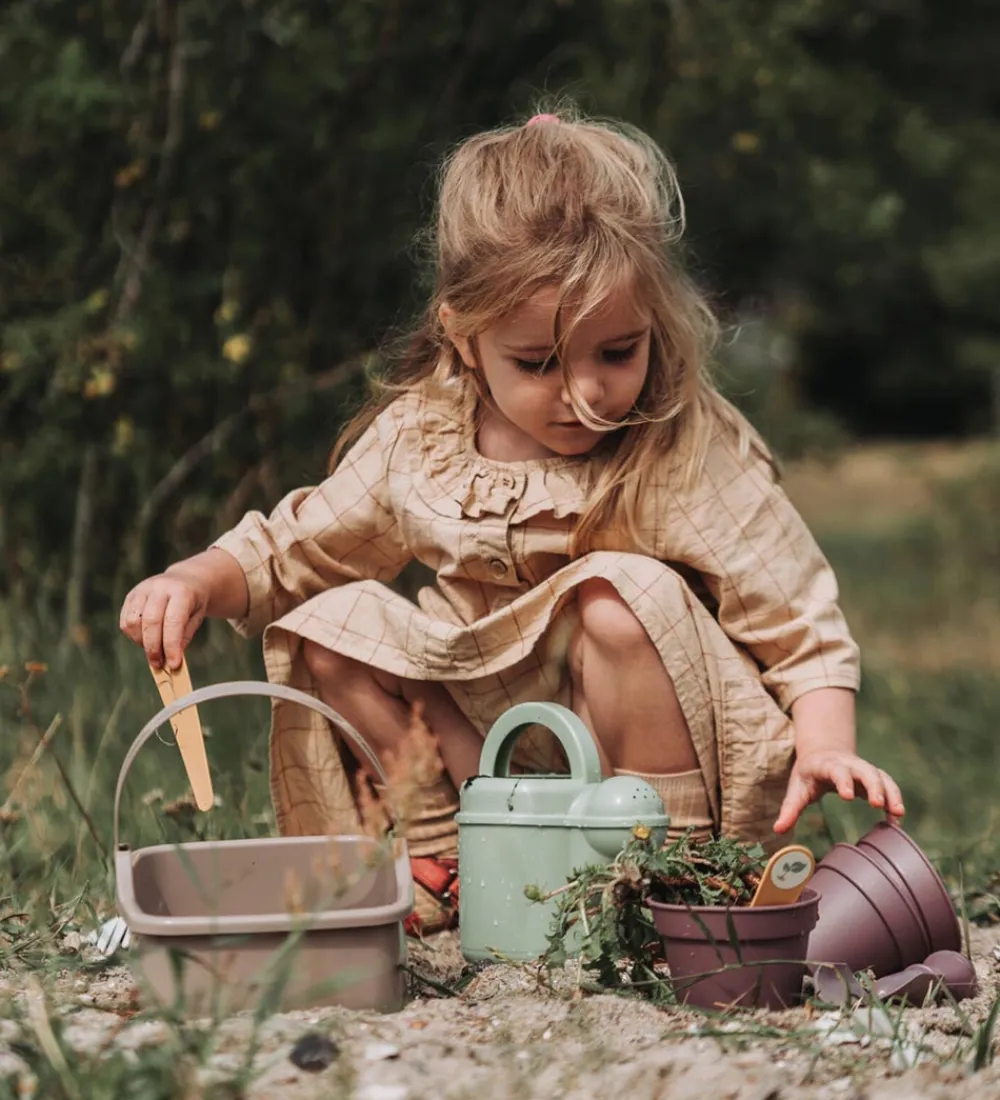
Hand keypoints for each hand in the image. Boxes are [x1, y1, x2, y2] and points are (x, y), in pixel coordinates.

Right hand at [120, 571, 208, 669]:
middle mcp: (160, 587)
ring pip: (133, 622)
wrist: (185, 579)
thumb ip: (184, 637)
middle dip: (153, 648)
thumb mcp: (197, 617)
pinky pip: (125, 621)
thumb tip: (171, 661)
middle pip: (150, 622)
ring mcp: (142, 590)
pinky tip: (145, 639)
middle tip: (159, 664)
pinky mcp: (131, 595)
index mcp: (181, 591)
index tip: (173, 665)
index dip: (171, 645)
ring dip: (141, 642)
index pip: (173, 621)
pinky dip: (133, 636)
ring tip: (154, 649)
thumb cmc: (192, 602)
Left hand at [773, 750, 904, 834]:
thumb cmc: (808, 774)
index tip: (848, 796)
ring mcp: (863, 768)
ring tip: (898, 814)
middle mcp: (849, 763)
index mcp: (826, 764)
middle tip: (879, 804)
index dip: (843, 781)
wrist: (823, 752)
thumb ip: (790, 809)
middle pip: (865, 770)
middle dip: (874, 785)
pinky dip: (894, 799)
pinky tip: (896, 819)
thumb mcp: (797, 788)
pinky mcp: (874, 776)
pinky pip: (888, 785)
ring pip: (881, 776)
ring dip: (891, 793)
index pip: (836, 769)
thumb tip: (777, 830)